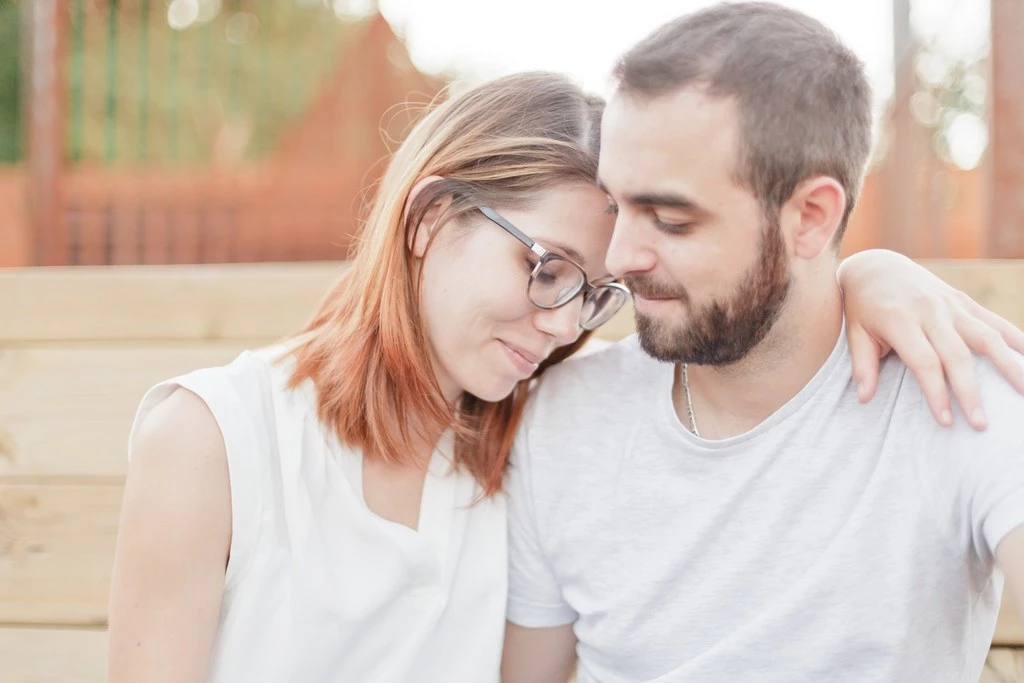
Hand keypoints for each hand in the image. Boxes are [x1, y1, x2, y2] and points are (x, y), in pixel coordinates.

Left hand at [838, 249, 1023, 429]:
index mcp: (899, 320)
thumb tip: (864, 399)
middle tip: (981, 424)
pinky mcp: (963, 301)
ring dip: (1008, 366)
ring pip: (986, 337)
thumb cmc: (862, 306)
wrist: (876, 266)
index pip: (924, 362)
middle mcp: (929, 311)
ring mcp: (950, 304)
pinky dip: (1017, 339)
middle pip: (957, 356)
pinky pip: (995, 321)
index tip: (946, 421)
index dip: (936, 393)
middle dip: (970, 392)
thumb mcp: (854, 333)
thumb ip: (862, 365)